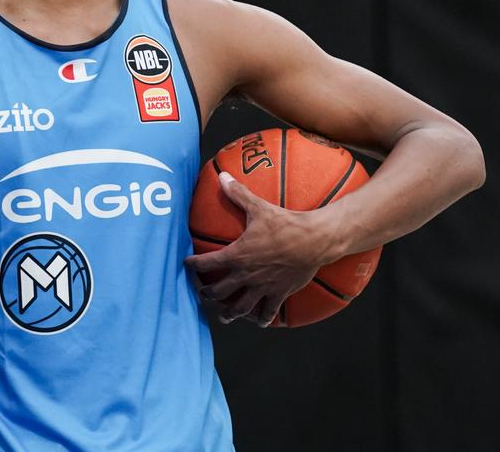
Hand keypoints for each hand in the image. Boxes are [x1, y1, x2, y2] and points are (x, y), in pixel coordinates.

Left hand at [186, 171, 334, 326]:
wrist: (314, 241)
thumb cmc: (285, 223)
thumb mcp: (258, 207)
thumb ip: (238, 194)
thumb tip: (222, 176)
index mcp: (236, 255)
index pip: (207, 263)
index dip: (193, 265)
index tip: (186, 265)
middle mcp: (246, 275)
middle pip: (220, 290)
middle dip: (208, 294)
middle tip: (202, 294)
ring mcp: (262, 287)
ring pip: (241, 307)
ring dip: (230, 313)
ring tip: (224, 317)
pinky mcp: (279, 294)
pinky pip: (269, 311)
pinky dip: (263, 318)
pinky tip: (260, 322)